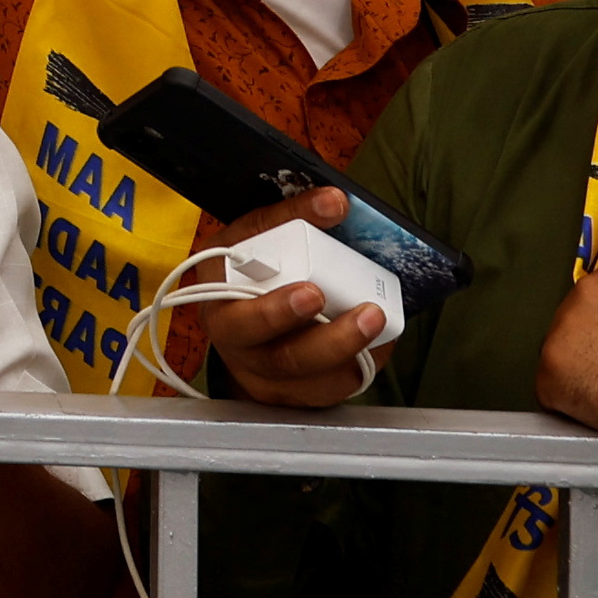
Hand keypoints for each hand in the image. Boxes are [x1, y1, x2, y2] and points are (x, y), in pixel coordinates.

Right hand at [174, 191, 388, 408]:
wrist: (239, 317)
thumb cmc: (247, 270)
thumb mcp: (254, 234)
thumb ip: (290, 216)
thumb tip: (335, 201)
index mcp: (218, 302)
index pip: (239, 308)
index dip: (274, 308)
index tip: (312, 291)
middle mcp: (237, 348)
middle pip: (280, 356)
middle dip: (325, 337)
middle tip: (364, 313)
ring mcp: (265, 377)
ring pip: (310, 379)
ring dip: (350, 353)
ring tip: (379, 321)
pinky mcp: (293, 395)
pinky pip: (330, 392)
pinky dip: (360, 368)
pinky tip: (378, 343)